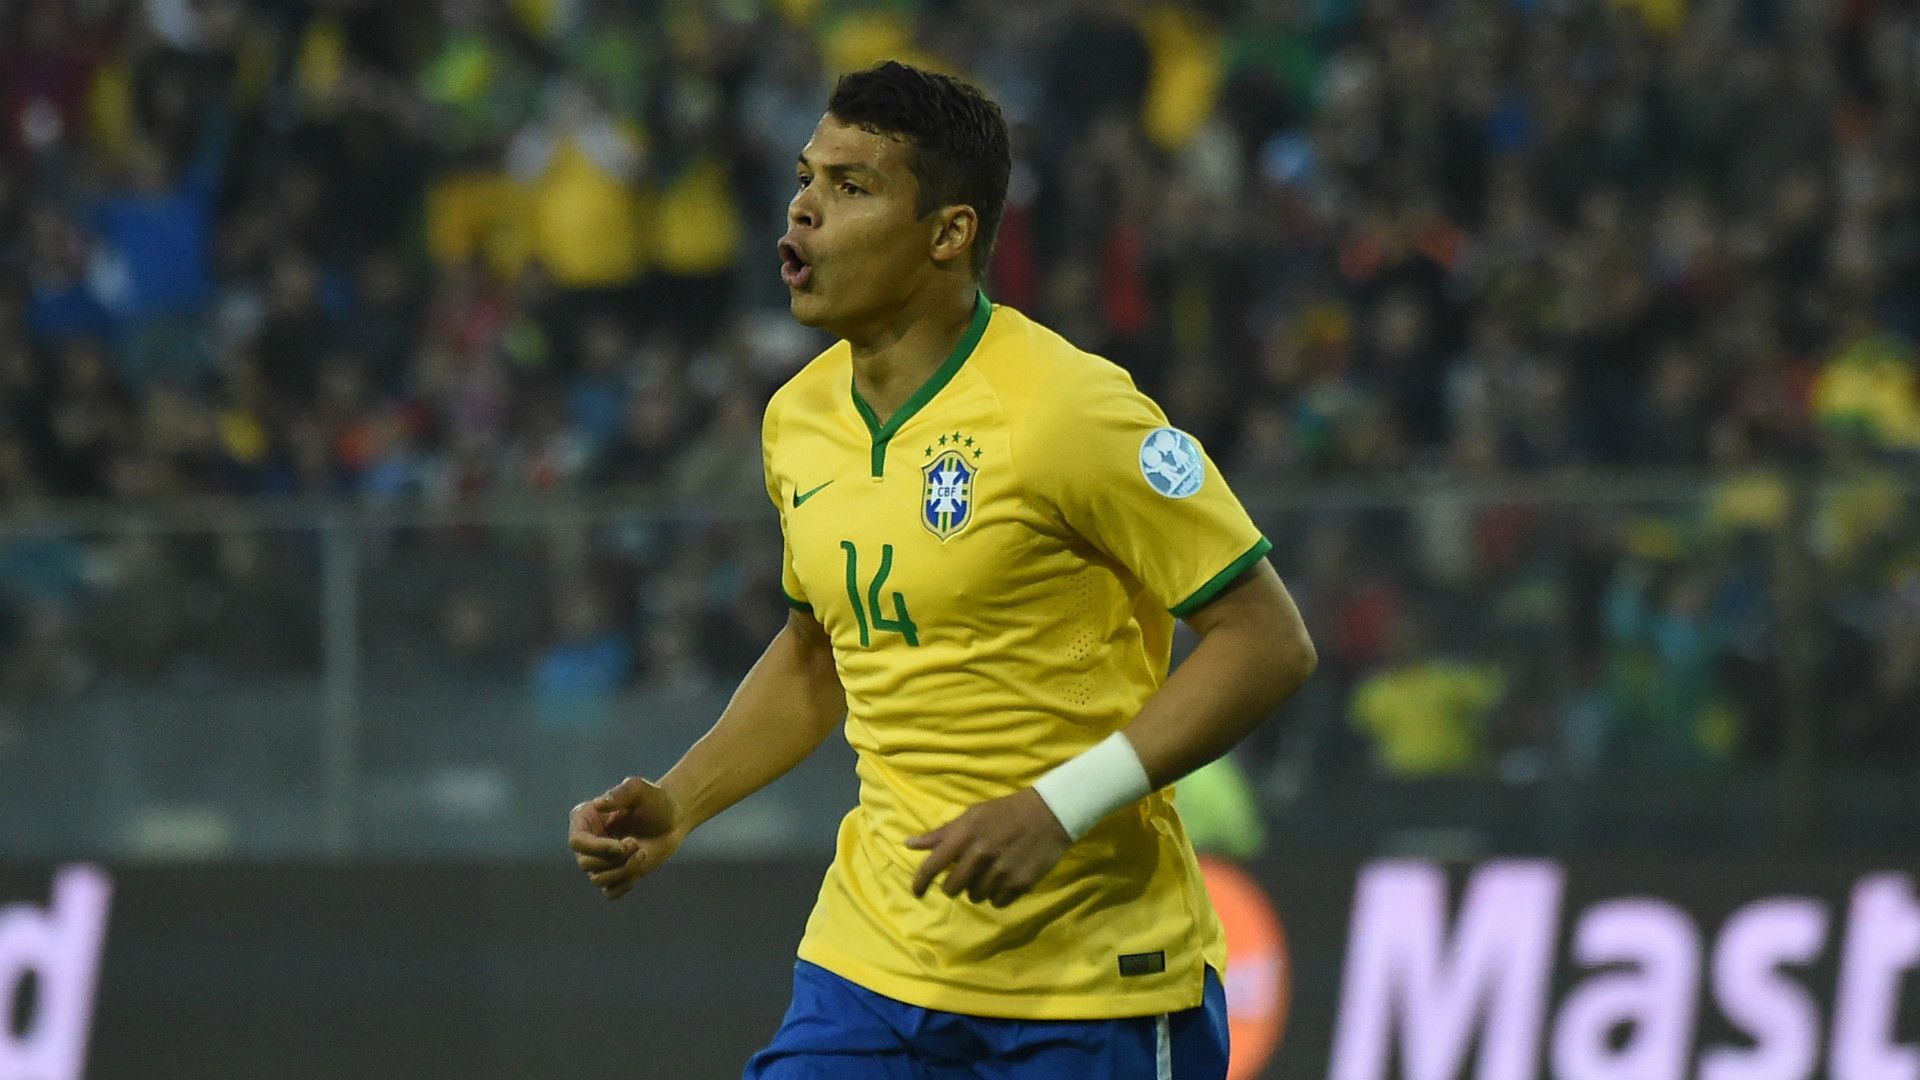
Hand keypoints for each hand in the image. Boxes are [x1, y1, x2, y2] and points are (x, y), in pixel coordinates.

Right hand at [568, 776, 684, 899]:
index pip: (577, 841)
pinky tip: (641, 866)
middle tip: (636, 843)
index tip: (621, 846)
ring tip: (642, 853)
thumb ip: (621, 793)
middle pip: (586, 863)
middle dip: (614, 858)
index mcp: (584, 819)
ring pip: (598, 879)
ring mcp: (599, 860)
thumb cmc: (654, 800)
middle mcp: (587, 842)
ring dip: (623, 870)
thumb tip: (598, 805)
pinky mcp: (614, 875)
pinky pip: (611, 891)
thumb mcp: (639, 790)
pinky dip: (626, 883)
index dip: (595, 848)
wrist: (673, 819)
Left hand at [905, 788, 1071, 906]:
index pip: (932, 866)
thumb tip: (908, 844)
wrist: (1050, 814)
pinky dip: (997, 895)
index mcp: (965, 836)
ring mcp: (1001, 871)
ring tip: (990, 873)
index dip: (919, 883)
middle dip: (954, 885)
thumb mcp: (972, 815)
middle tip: (964, 875)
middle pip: (952, 888)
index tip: (917, 893)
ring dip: (978, 889)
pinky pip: (997, 902)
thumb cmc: (1005, 812)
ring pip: (975, 897)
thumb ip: (941, 834)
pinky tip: (1004, 880)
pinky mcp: (1020, 883)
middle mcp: (980, 855)